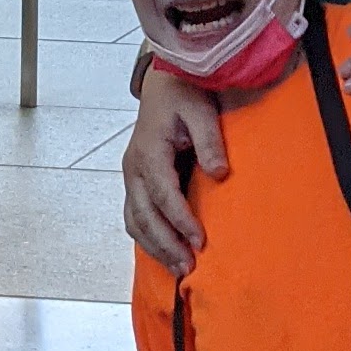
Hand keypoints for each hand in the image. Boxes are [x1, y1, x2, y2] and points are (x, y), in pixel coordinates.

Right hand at [121, 68, 224, 275]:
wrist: (164, 82)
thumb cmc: (184, 94)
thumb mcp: (201, 110)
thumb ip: (209, 141)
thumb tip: (220, 173)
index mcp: (149, 152)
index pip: (163, 194)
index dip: (180, 220)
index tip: (199, 241)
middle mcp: (133, 168)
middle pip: (143, 215)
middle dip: (165, 244)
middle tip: (188, 267)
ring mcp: (130, 176)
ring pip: (135, 221)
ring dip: (155, 246)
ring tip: (178, 269)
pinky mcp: (134, 181)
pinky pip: (134, 216)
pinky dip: (147, 237)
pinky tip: (164, 252)